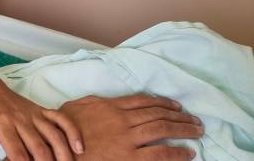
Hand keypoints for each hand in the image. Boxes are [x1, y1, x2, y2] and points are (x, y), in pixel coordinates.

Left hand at [0, 68, 82, 160]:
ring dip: (63, 155)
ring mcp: (33, 113)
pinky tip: (79, 148)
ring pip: (54, 135)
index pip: (18, 154)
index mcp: (2, 125)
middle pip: (40, 149)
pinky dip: (72, 132)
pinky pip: (60, 118)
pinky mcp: (39, 109)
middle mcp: (21, 119)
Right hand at [60, 94, 202, 159]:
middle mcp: (122, 120)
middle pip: (157, 113)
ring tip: (196, 131)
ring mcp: (127, 138)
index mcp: (110, 106)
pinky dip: (177, 152)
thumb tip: (105, 101)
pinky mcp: (129, 157)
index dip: (163, 102)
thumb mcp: (76, 107)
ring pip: (162, 128)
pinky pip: (159, 153)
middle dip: (179, 116)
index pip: (143, 101)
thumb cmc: (63, 130)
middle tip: (194, 120)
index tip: (176, 106)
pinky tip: (188, 152)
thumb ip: (93, 102)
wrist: (58, 149)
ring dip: (183, 129)